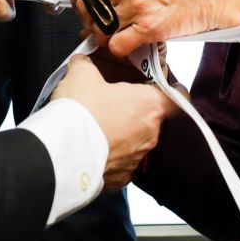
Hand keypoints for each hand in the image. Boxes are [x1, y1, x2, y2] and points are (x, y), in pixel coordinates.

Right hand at [50, 55, 171, 188]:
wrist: (63, 155)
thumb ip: (86, 65)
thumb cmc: (80, 113)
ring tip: (99, 126)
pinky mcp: (121, 177)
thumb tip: (82, 63)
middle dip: (135, 109)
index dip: (168, 86)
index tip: (159, 84)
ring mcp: (137, 158)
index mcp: (150, 105)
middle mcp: (150, 133)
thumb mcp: (81, 75)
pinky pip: (121, 161)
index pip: (176, 93)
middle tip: (114, 102)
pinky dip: (111, 154)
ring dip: (122, 132)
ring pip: (136, 140)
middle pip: (152, 116)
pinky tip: (94, 147)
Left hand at [86, 0, 239, 57]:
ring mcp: (137, 4)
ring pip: (100, 28)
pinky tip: (131, 44)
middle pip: (88, 7)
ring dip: (106, 37)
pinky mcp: (149, 27)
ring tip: (118, 36)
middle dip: (90, 21)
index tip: (87, 8)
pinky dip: (120, 49)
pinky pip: (117, 45)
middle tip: (100, 26)